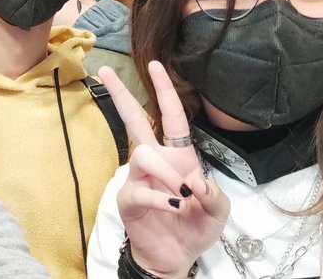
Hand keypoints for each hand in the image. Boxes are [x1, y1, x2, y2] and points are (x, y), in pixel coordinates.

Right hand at [98, 61, 229, 278]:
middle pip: (134, 119)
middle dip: (120, 94)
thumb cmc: (195, 227)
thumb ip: (214, 195)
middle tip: (105, 70)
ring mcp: (138, 178)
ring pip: (143, 154)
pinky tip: (173, 207)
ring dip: (167, 172)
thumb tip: (194, 181)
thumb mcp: (218, 212)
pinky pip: (140, 189)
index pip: (171, 116)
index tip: (156, 65)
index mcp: (178, 156)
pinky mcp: (129, 199)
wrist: (176, 258)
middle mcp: (155, 160)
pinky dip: (161, 198)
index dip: (164, 90)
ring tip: (182, 195)